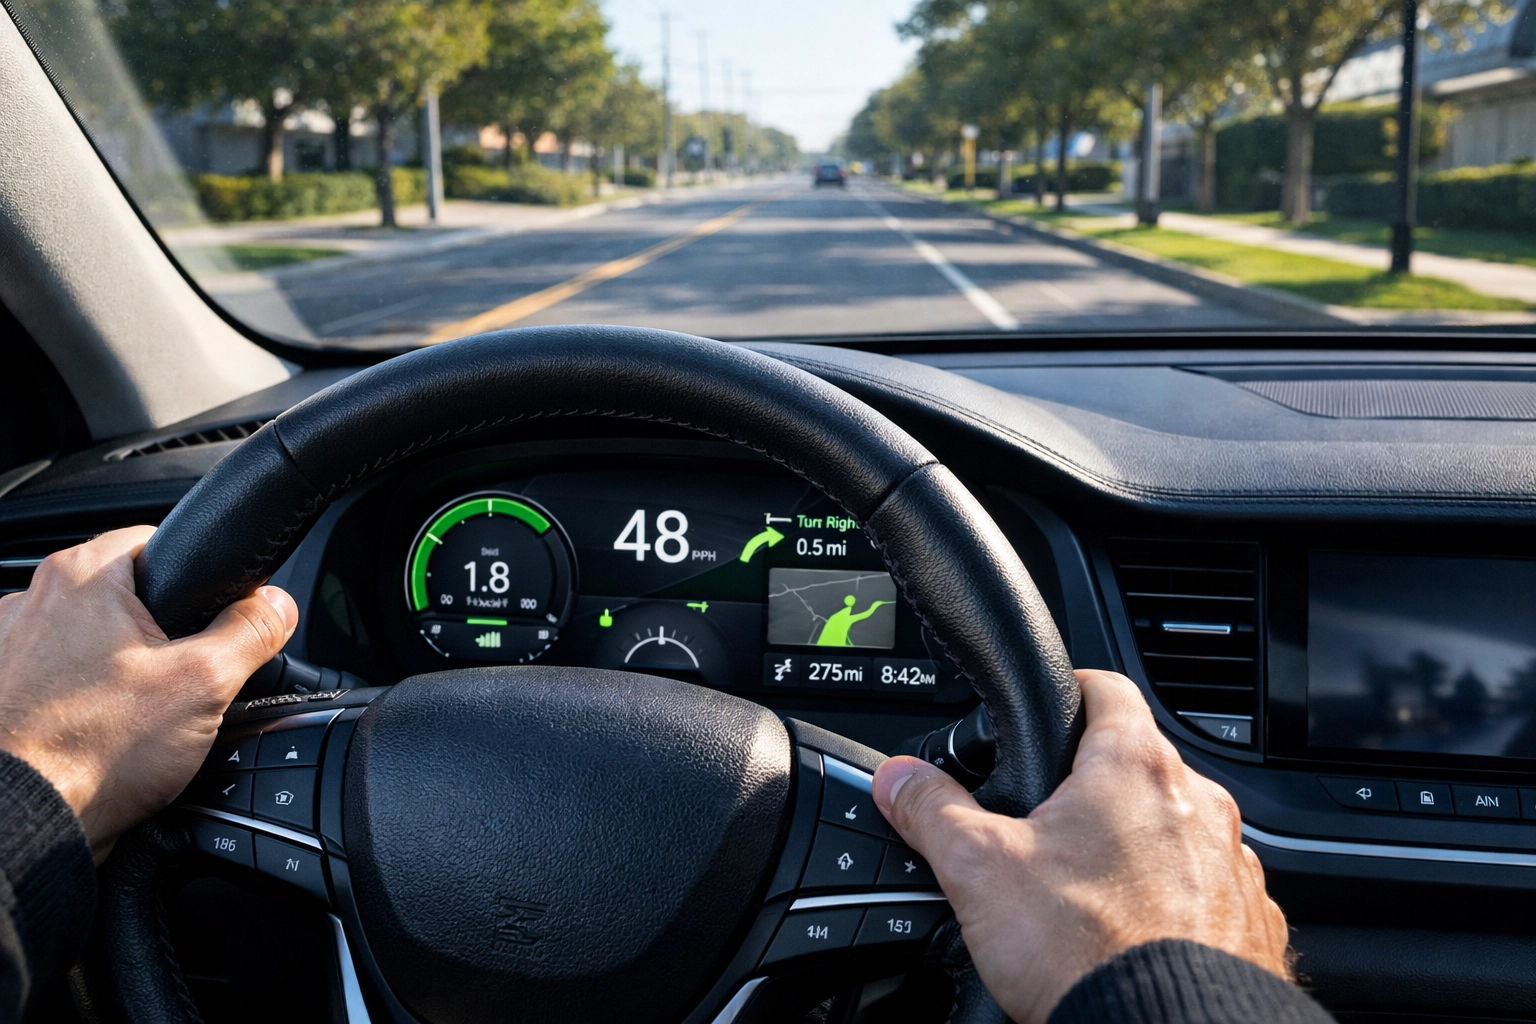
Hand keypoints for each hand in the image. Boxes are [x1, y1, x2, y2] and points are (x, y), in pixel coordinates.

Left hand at [0, 527, 296, 860]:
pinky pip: (62, 682)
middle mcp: (31, 601)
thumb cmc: (90, 751)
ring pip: (93, 644)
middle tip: (185, 682)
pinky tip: (104, 737)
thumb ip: (251, 632)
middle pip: (127, 599)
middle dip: (162, 636)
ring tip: (140, 719)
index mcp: (80, 576)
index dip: (201, 581)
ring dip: (121, 672)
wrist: (21, 823)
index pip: (159, 543)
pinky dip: (84, 703)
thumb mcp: (204, 683)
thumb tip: (276, 606)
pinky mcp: (2, 693)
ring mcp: (6, 648)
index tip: (216, 618)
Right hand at [873, 669, 1288, 1023]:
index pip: (1105, 686)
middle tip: (1046, 826)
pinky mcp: (1250, 919)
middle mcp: (1198, 802)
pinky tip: (1134, 932)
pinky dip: (1174, 899)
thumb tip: (900, 780)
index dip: (1069, 691)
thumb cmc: (1088, 952)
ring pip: (1176, 827)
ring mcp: (1232, 862)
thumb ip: (934, 810)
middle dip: (1093, 787)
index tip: (1049, 708)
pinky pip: (1208, 888)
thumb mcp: (980, 869)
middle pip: (1138, 763)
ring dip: (1138, 844)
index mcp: (1134, 766)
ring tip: (1086, 891)